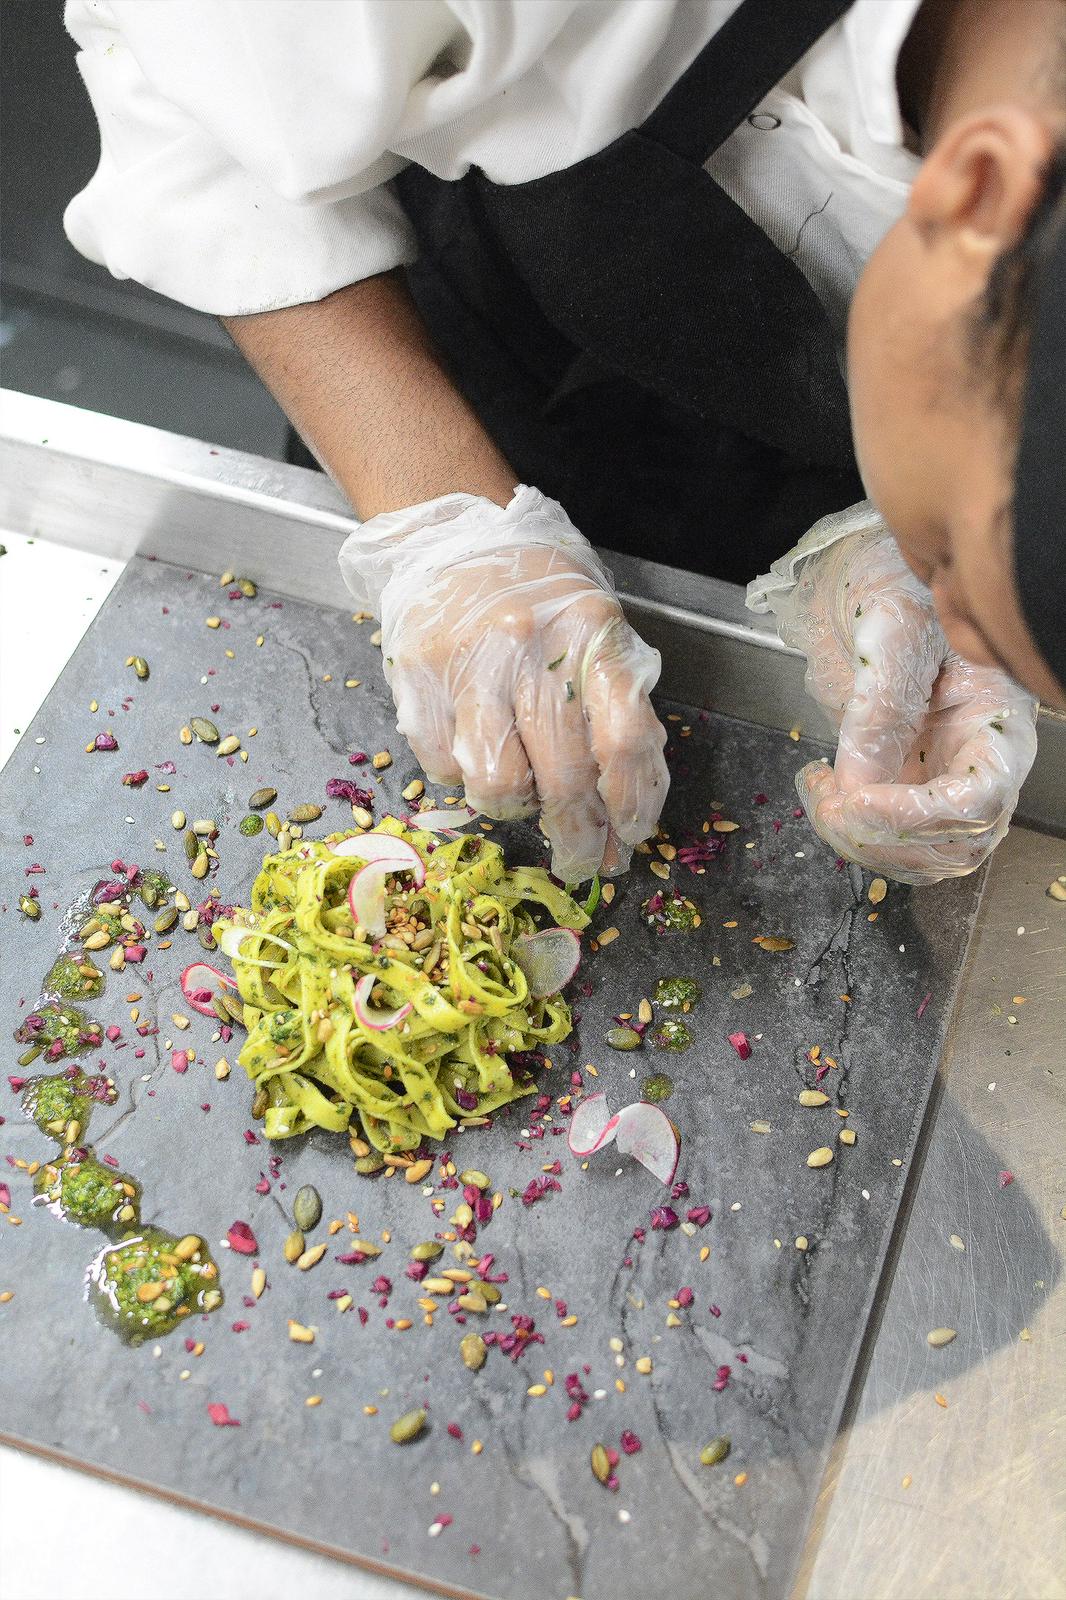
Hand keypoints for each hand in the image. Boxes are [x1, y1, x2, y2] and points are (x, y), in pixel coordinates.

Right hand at [338, 485, 668, 880]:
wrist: (449, 542)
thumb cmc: (536, 599)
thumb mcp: (597, 634)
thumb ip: (617, 708)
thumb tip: (628, 808)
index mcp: (590, 633)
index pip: (623, 740)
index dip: (632, 803)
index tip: (631, 835)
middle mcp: (529, 649)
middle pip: (564, 777)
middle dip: (578, 837)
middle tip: (581, 863)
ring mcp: (468, 665)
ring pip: (497, 784)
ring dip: (515, 810)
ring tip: (521, 801)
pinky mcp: (416, 681)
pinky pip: (444, 767)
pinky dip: (464, 778)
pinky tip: (477, 752)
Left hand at [756, 525, 1037, 884]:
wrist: (878, 584)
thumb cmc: (901, 590)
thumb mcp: (892, 631)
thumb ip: (880, 708)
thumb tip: (858, 787)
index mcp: (995, 718)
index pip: (978, 797)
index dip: (919, 816)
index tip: (857, 802)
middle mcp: (978, 758)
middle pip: (957, 842)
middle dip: (888, 841)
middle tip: (832, 808)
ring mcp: (944, 776)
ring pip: (923, 854)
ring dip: (864, 845)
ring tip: (821, 796)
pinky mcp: (907, 785)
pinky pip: (889, 835)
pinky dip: (850, 831)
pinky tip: (822, 790)